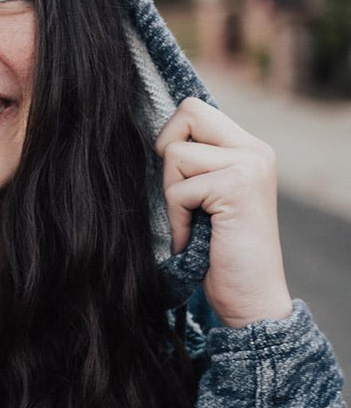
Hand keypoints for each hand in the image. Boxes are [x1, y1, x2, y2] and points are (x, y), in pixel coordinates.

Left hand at [156, 98, 291, 327]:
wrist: (251, 299)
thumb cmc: (218, 251)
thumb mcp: (206, 197)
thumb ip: (194, 163)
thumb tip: (151, 137)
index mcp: (248, 148)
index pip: (194, 109)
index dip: (172, 137)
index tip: (179, 178)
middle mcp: (255, 150)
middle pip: (188, 112)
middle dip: (168, 152)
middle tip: (183, 195)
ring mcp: (250, 165)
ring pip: (175, 154)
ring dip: (172, 195)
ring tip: (193, 223)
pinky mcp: (237, 187)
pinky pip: (177, 190)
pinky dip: (176, 220)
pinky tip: (193, 239)